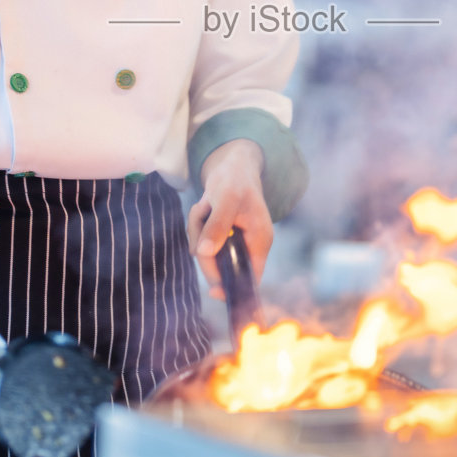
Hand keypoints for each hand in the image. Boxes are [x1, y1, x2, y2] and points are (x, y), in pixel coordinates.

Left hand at [186, 139, 271, 299]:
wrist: (232, 163)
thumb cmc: (236, 179)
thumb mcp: (227, 199)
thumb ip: (218, 225)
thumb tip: (204, 252)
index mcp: (259, 241)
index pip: (252, 277)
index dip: (235, 288)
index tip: (215, 293)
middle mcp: (248, 244)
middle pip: (221, 265)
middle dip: (205, 244)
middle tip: (203, 213)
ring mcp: (233, 240)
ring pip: (206, 249)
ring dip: (198, 226)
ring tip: (206, 203)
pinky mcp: (219, 233)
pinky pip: (200, 237)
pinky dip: (197, 221)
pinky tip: (204, 204)